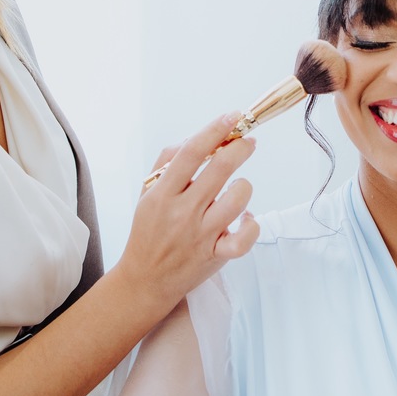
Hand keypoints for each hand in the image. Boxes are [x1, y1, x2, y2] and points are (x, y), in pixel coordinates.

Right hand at [116, 113, 259, 309]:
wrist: (145, 279)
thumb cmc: (149, 231)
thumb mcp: (148, 193)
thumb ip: (167, 162)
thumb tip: (194, 138)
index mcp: (163, 193)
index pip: (192, 153)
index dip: (215, 130)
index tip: (232, 117)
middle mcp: (182, 212)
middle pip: (220, 169)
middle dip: (240, 148)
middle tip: (248, 141)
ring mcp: (200, 235)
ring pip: (237, 200)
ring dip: (244, 186)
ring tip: (239, 186)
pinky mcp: (215, 256)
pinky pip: (243, 239)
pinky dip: (251, 225)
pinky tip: (246, 219)